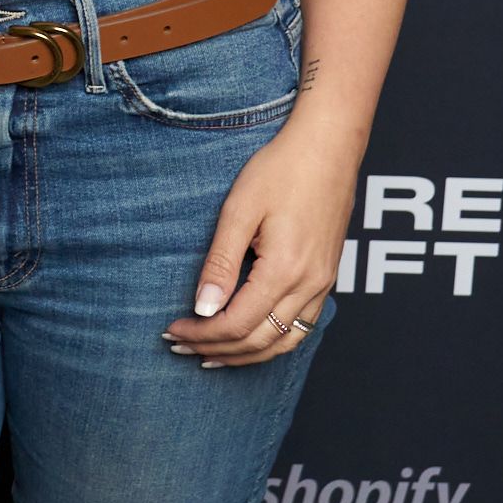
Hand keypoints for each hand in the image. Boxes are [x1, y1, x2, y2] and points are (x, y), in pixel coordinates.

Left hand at [164, 122, 355, 368]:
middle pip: (260, 341)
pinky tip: (250, 339)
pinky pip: (302, 327)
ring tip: (211, 355)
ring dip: (246, 355)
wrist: (329, 147)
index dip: (201, 333)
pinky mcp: (327, 277)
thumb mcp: (240, 210)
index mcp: (285, 270)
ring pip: (285, 342)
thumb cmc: (282, 170)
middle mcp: (310, 285)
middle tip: (180, 346)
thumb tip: (203, 308)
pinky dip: (273, 342)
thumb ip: (221, 263)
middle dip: (217, 349)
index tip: (173, 331)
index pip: (237, 323)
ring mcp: (324, 284)